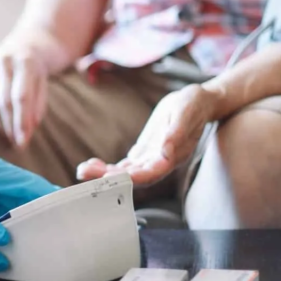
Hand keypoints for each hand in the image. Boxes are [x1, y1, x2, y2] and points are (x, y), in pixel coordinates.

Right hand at [0, 46, 49, 147]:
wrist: (27, 43)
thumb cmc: (38, 69)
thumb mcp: (44, 82)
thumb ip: (37, 105)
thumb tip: (27, 131)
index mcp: (25, 60)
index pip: (21, 96)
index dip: (21, 121)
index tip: (24, 142)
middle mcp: (3, 59)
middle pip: (3, 100)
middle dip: (10, 126)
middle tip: (16, 143)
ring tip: (8, 136)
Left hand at [77, 84, 220, 185]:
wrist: (197, 102)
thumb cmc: (194, 106)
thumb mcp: (186, 113)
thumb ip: (177, 133)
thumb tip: (165, 153)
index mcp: (173, 156)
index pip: (149, 174)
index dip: (128, 178)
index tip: (108, 177)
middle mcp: (160, 162)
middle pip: (133, 176)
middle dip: (108, 176)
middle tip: (84, 172)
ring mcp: (151, 159)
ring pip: (126, 173)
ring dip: (104, 174)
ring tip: (83, 170)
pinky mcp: (144, 152)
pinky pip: (125, 165)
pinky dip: (109, 167)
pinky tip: (93, 165)